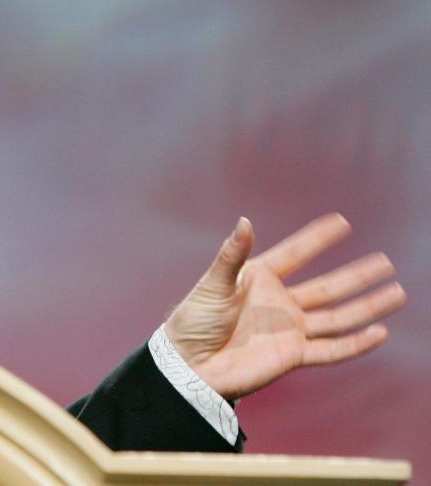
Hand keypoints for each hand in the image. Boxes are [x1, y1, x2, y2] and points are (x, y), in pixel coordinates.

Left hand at [164, 214, 405, 400]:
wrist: (189, 364)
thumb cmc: (192, 321)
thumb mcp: (212, 284)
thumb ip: (233, 255)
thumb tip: (245, 221)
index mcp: (259, 279)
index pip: (295, 254)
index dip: (317, 239)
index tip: (342, 222)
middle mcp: (279, 302)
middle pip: (327, 287)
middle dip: (357, 275)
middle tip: (385, 261)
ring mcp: (289, 329)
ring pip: (337, 316)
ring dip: (367, 306)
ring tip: (396, 292)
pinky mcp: (293, 355)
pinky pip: (331, 349)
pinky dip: (356, 343)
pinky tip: (379, 332)